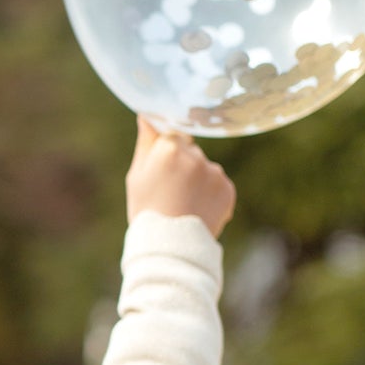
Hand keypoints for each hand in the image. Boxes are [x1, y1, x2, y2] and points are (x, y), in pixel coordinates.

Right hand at [126, 116, 236, 237]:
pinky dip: (209, 197)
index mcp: (169, 147)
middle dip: (182, 167)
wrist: (169, 250)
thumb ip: (146, 142)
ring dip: (197, 183)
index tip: (162, 169)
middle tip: (169, 194)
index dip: (167, 153)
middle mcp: (195, 155)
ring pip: (205, 169)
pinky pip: (218, 186)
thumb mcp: (136, 177)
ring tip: (183, 207)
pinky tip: (196, 212)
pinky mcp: (227, 189)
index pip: (173, 135)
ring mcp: (214, 172)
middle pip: (191, 151)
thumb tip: (147, 114)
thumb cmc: (146, 212)